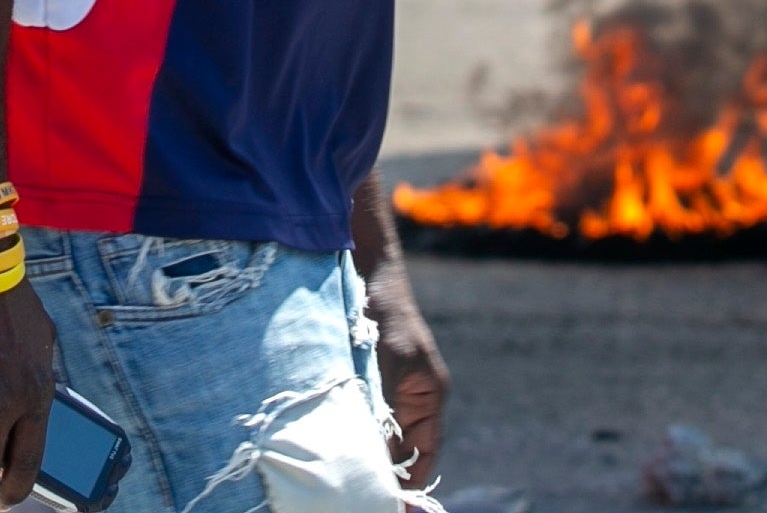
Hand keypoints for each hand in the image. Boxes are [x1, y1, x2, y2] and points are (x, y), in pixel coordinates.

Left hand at [361, 263, 449, 487]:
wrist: (368, 276)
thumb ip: (385, 408)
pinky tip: (336, 447)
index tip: (396, 505)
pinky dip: (352, 432)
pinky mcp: (368, 383)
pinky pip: (363, 417)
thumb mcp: (388, 365)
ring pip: (379, 435)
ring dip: (366, 453)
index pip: (425, 452)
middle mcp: (413, 399)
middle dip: (386, 473)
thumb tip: (378, 454)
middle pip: (402, 450)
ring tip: (349, 481)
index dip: (412, 482)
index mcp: (429, 397)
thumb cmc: (385, 317)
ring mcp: (390, 392)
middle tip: (365, 498)